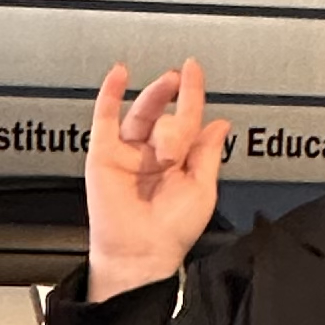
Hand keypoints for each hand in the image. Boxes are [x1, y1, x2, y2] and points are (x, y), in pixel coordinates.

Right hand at [86, 59, 230, 302]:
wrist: (141, 253)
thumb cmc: (172, 231)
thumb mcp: (203, 189)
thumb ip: (208, 153)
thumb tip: (219, 123)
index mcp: (179, 161)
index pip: (187, 119)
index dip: (192, 93)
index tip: (194, 70)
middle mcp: (153, 153)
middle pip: (166, 116)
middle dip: (177, 110)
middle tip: (181, 104)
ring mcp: (128, 152)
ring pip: (142, 114)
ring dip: (156, 99)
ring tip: (167, 103)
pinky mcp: (104, 154)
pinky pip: (105, 117)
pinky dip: (111, 93)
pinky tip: (120, 73)